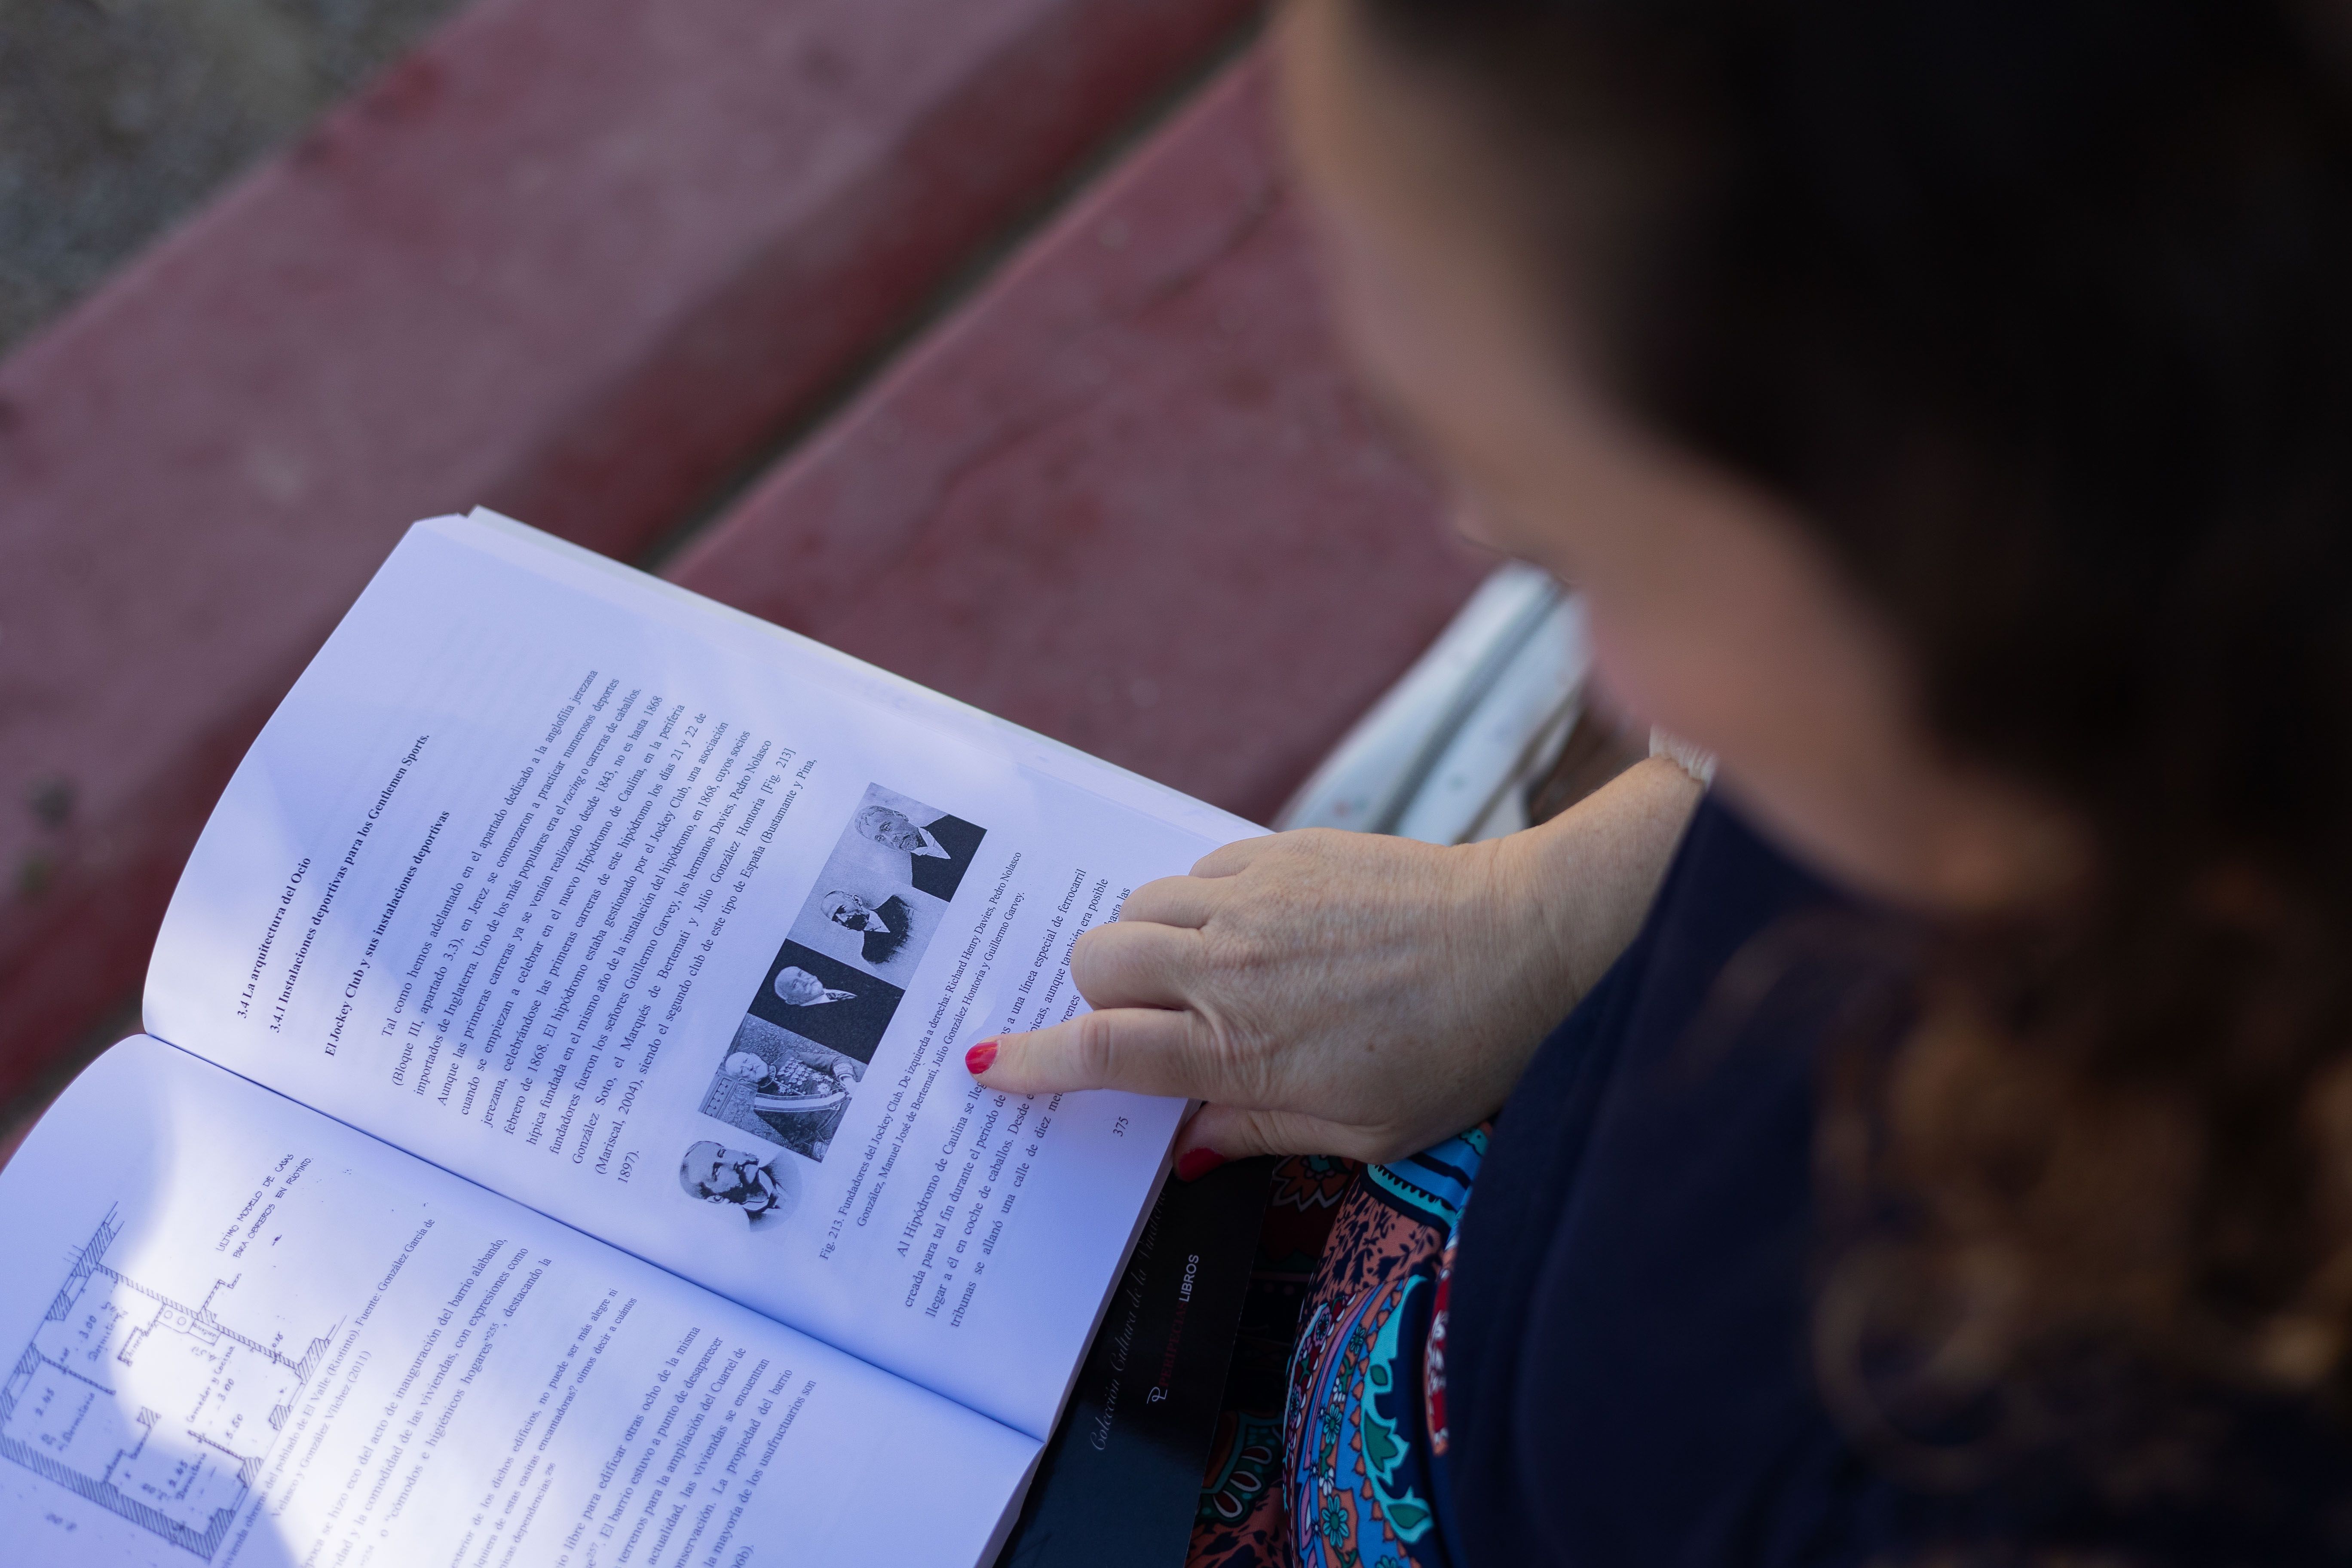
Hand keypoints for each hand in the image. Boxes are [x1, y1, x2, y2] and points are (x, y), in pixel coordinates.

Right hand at [970, 757, 1699, 1165]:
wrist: (1528, 939)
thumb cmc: (1456, 1051)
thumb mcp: (1362, 1132)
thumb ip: (1257, 1131)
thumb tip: (1178, 1152)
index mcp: (1239, 1045)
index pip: (1099, 1050)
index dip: (1032, 1061)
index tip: (989, 1067)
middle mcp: (1229, 963)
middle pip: (1095, 962)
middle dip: (1092, 995)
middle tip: (1141, 1024)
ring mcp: (1253, 897)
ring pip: (1136, 907)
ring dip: (1143, 944)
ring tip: (1197, 976)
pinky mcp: (1283, 850)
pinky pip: (1195, 870)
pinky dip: (1196, 902)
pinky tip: (1245, 930)